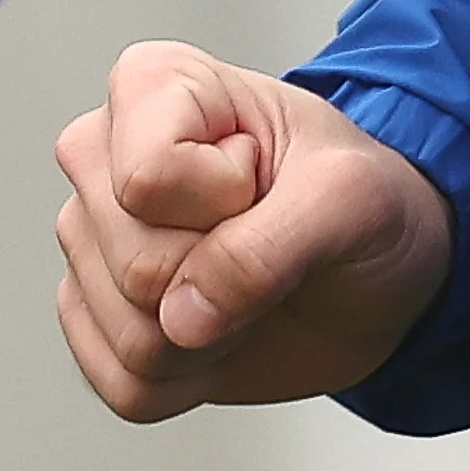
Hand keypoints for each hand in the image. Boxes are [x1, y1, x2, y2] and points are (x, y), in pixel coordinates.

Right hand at [54, 41, 454, 421]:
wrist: (379, 273)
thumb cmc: (364, 201)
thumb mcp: (351, 197)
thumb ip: (271, 246)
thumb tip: (180, 320)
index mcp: (153, 86)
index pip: (148, 176)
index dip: (227, 198)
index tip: (265, 178)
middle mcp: (102, 159)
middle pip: (134, 265)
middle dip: (224, 277)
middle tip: (266, 239)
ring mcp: (90, 243)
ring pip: (128, 335)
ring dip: (212, 337)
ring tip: (249, 282)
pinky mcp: (94, 319)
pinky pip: (120, 384)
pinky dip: (191, 379)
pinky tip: (222, 329)